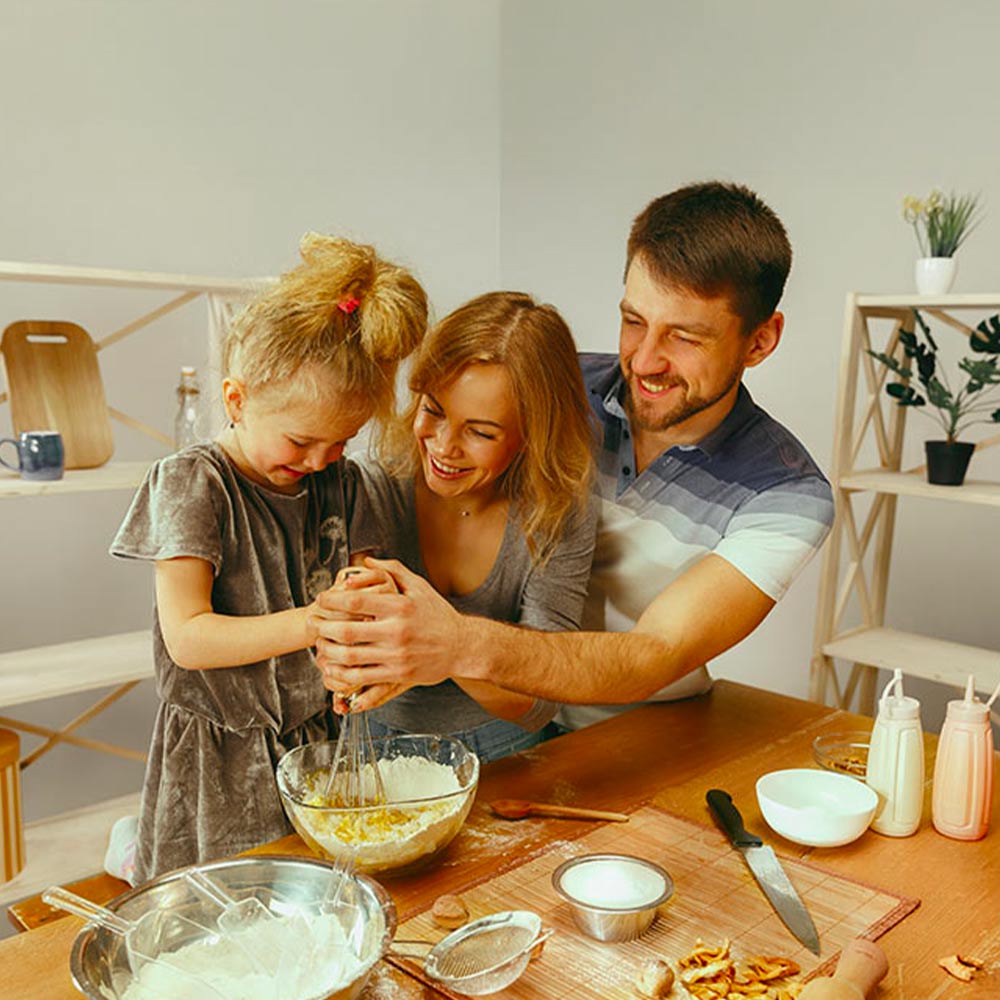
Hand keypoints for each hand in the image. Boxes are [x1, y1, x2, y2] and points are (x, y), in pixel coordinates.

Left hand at [312, 557, 467, 711]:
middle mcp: (397, 632)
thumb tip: (365, 560)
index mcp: (400, 607)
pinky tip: (333, 668)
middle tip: (312, 621)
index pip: (357, 600)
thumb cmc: (439, 615)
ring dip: (328, 652)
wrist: (463, 647)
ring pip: (350, 658)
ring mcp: (397, 656)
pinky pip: (362, 678)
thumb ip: (392, 570)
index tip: (321, 598)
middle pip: (347, 630)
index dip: (333, 599)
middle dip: (323, 626)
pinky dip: (342, 675)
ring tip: (319, 645)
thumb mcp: (419, 586)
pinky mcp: (398, 675)